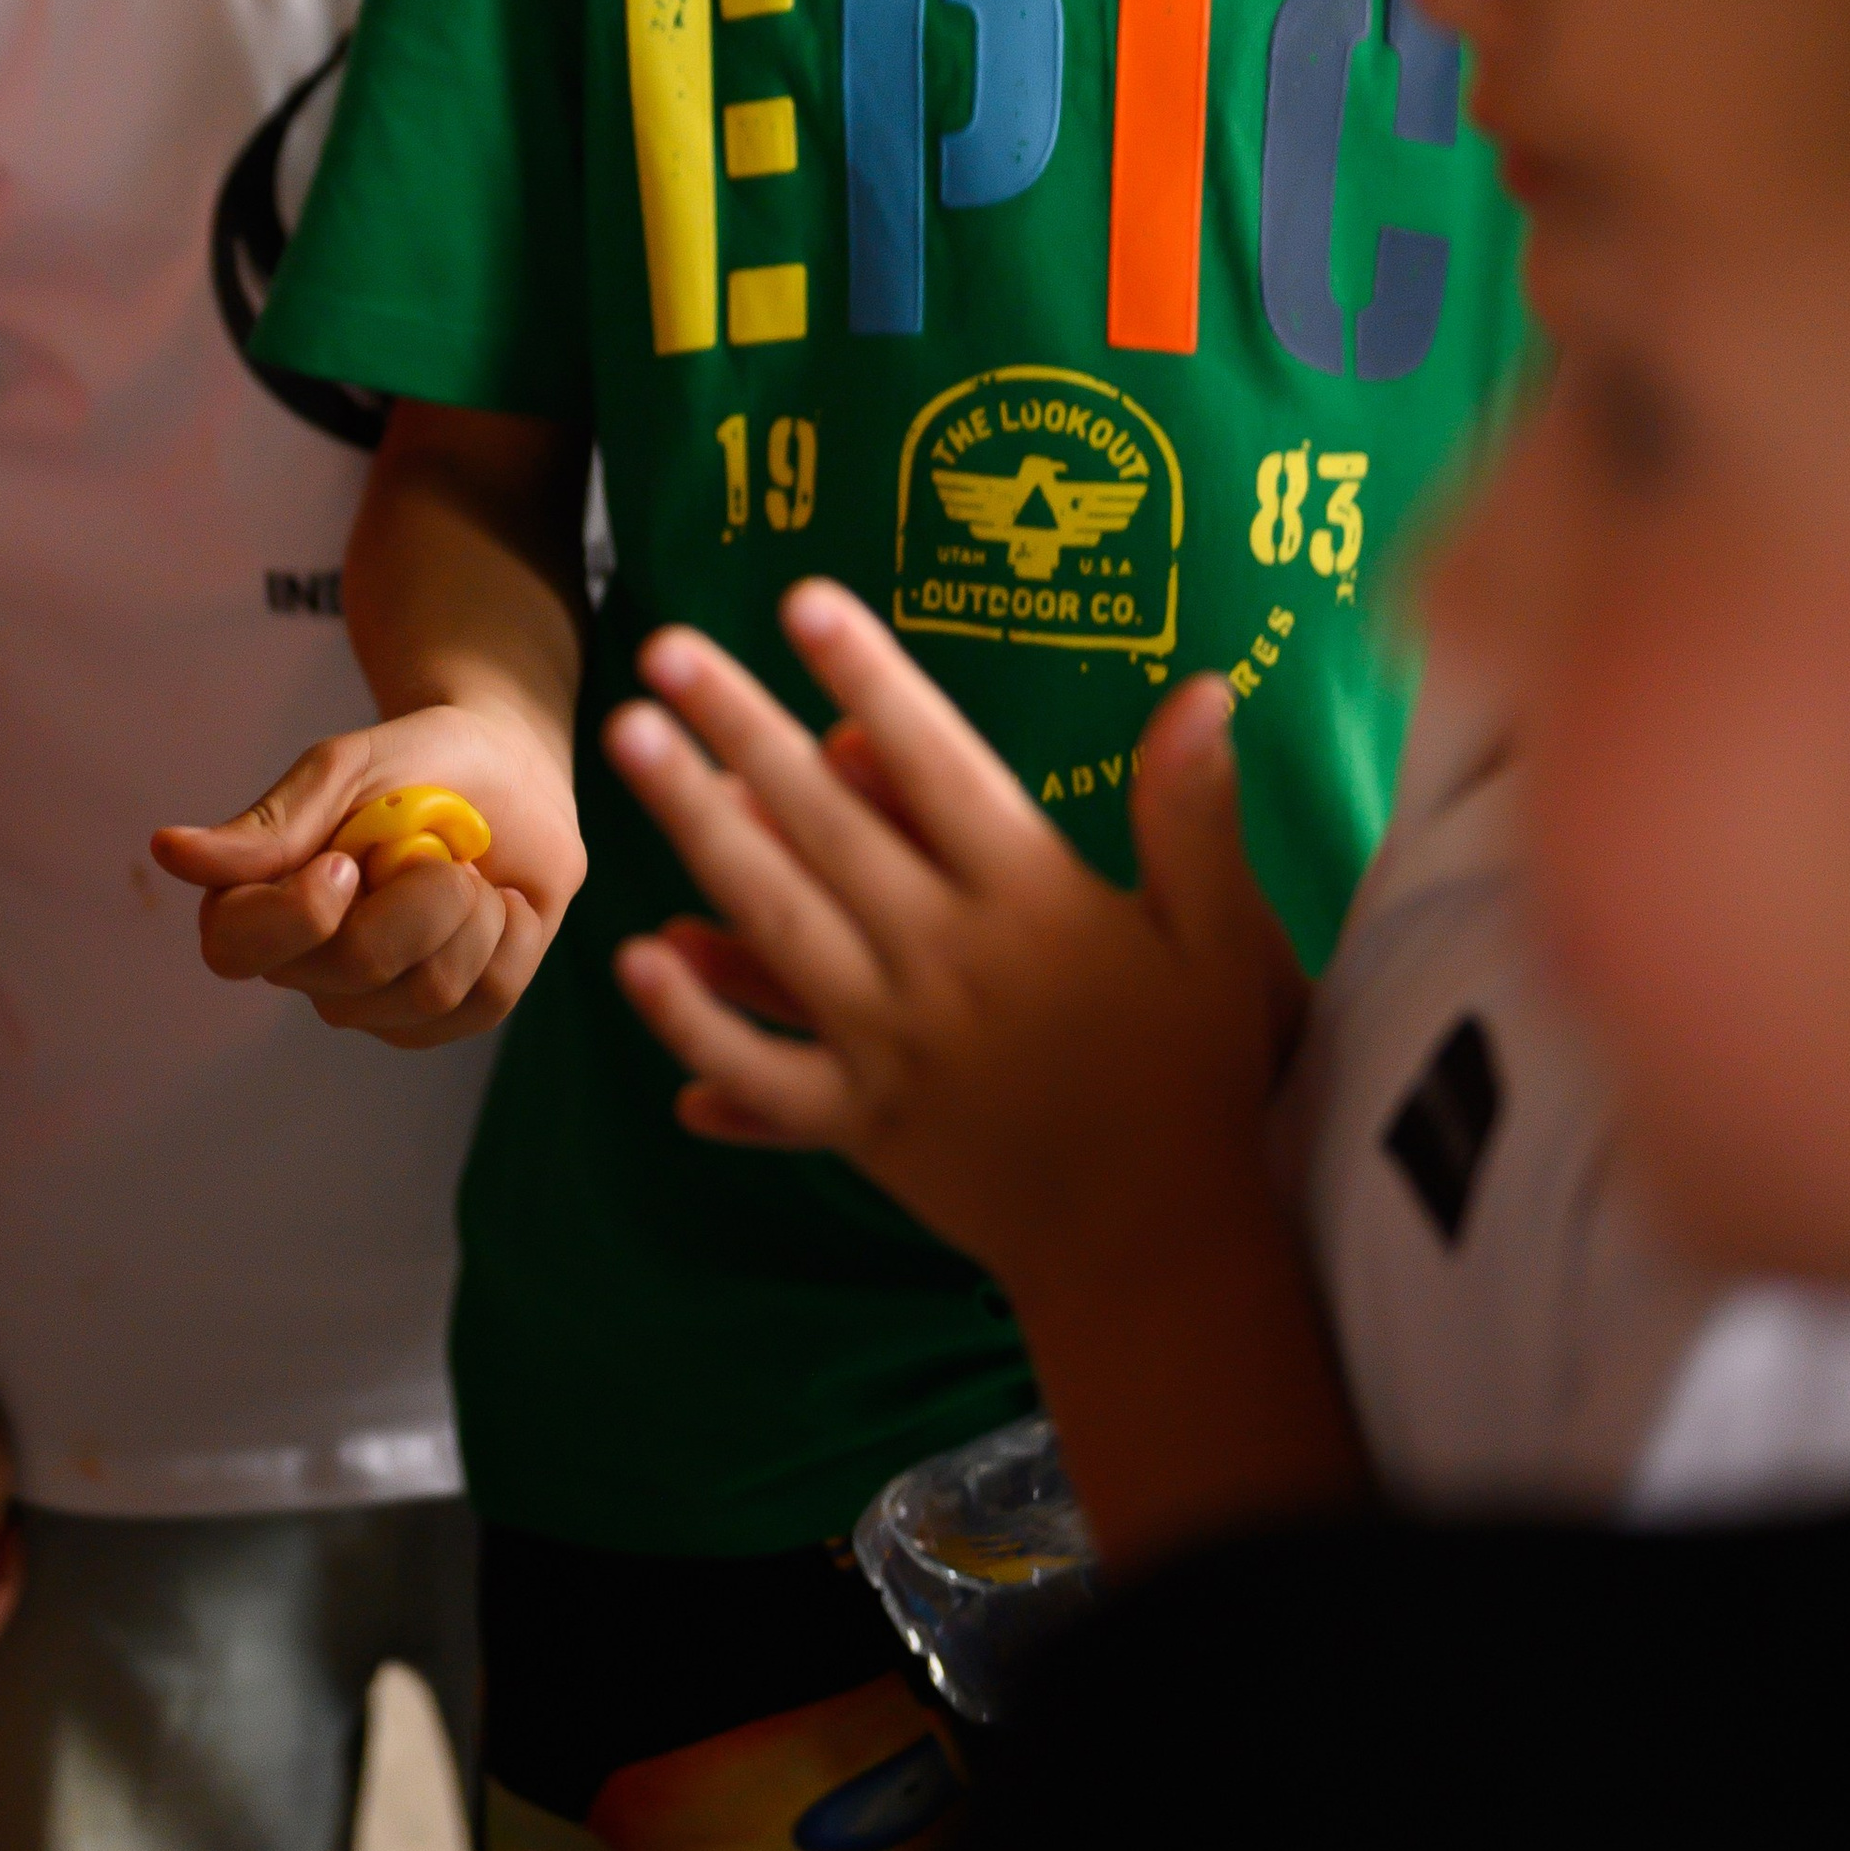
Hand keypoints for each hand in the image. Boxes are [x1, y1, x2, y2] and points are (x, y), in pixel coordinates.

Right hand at [151, 701, 585, 1046]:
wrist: (512, 770)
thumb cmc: (416, 762)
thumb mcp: (344, 769)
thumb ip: (271, 824)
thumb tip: (168, 851)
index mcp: (260, 902)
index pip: (232, 949)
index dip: (296, 915)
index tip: (346, 860)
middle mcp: (310, 967)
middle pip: (356, 967)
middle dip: (420, 891)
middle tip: (433, 842)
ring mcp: (380, 1004)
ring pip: (430, 988)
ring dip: (469, 906)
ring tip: (463, 869)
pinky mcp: (450, 1019)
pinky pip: (488, 996)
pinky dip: (509, 930)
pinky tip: (497, 901)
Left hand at [602, 580, 1303, 1301]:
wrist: (1160, 1251)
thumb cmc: (1194, 1080)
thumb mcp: (1217, 938)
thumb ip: (1192, 813)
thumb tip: (1201, 688)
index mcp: (1032, 902)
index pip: (937, 764)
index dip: (870, 678)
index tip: (805, 599)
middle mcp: (947, 960)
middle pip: (826, 825)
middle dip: (741, 728)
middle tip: (665, 650)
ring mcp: (892, 1045)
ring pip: (774, 919)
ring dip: (696, 826)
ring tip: (632, 742)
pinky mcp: (860, 1123)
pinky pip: (762, 1070)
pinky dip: (695, 1019)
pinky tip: (637, 957)